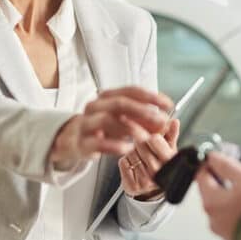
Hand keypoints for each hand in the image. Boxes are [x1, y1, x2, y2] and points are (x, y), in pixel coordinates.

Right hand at [49, 87, 172, 166]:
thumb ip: (145, 121)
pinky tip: (126, 148)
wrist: (72, 140)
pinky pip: (97, 142)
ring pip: (106, 120)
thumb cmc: (103, 128)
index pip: (131, 91)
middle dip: (143, 111)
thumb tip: (166, 122)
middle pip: (119, 103)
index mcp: (108, 97)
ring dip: (130, 128)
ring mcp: (86, 123)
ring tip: (146, 137)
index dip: (151, 96)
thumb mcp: (125, 121)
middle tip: (160, 120)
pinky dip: (113, 145)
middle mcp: (96, 106)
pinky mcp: (81, 142)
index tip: (168, 104)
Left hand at [119, 118, 179, 197]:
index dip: (150, 137)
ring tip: (140, 160)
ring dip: (132, 153)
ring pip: (130, 152)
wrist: (151, 189)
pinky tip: (133, 167)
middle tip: (143, 148)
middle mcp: (158, 172)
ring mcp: (145, 180)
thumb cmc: (159, 165)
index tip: (150, 138)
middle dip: (140, 143)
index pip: (153, 139)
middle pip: (140, 144)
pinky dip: (125, 161)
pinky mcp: (132, 186)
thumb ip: (170, 134)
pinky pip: (123, 162)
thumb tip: (174, 121)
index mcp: (169, 161)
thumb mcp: (168, 149)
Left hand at [195, 152, 240, 239]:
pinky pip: (236, 222)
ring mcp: (225, 232)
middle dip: (225, 183)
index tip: (218, 160)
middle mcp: (214, 219)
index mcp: (211, 202)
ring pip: (225, 209)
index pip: (201, 176)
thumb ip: (227, 166)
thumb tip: (214, 158)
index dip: (210, 164)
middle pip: (213, 193)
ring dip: (236, 200)